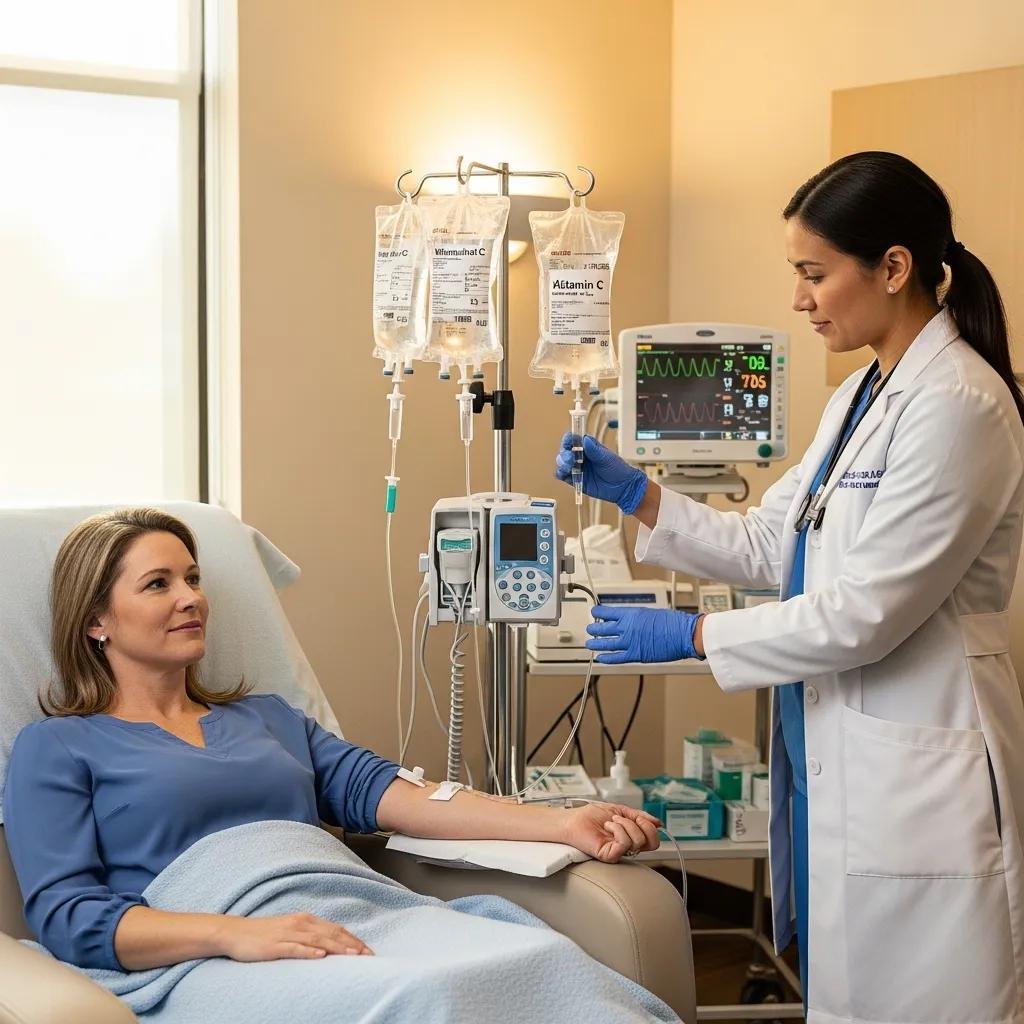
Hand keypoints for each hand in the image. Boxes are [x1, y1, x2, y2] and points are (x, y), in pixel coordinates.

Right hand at [215, 912, 372, 960]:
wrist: (235, 933)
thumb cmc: (264, 935)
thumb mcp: (291, 931)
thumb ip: (309, 936)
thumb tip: (330, 946)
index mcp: (306, 920)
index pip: (336, 929)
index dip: (353, 939)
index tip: (368, 951)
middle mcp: (300, 923)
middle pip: (331, 933)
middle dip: (352, 944)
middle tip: (368, 955)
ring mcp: (288, 933)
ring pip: (318, 939)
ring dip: (337, 947)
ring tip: (353, 955)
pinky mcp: (275, 945)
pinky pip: (295, 948)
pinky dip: (309, 951)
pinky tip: (320, 955)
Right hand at [553, 433, 648, 513]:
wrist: (622, 487)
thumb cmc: (618, 469)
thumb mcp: (607, 458)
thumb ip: (594, 450)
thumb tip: (585, 439)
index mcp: (588, 446)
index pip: (573, 439)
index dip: (568, 439)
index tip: (568, 442)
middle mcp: (580, 456)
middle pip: (565, 451)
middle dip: (564, 453)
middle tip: (570, 459)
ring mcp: (577, 468)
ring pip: (562, 463)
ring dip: (562, 463)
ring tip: (569, 467)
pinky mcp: (575, 479)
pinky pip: (563, 476)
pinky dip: (561, 474)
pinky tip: (565, 474)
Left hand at [561, 802, 660, 862]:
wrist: (573, 819)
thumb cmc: (591, 816)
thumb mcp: (620, 810)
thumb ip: (639, 816)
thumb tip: (657, 822)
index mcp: (630, 837)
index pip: (653, 840)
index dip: (650, 827)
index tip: (639, 817)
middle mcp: (627, 847)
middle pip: (651, 843)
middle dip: (641, 825)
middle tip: (625, 818)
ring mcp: (619, 852)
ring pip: (638, 841)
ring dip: (624, 824)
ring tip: (610, 822)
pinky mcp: (609, 856)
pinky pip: (624, 844)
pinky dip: (618, 830)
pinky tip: (607, 826)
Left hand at [586, 605, 703, 663]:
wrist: (683, 634)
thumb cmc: (672, 623)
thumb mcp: (650, 613)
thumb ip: (636, 618)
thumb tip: (629, 621)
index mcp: (631, 614)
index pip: (607, 612)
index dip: (598, 612)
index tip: (594, 612)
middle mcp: (627, 627)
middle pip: (602, 628)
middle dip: (594, 629)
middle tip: (590, 629)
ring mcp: (629, 642)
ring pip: (605, 644)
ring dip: (596, 644)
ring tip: (590, 644)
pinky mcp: (635, 655)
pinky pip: (616, 657)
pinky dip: (607, 658)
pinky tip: (601, 658)